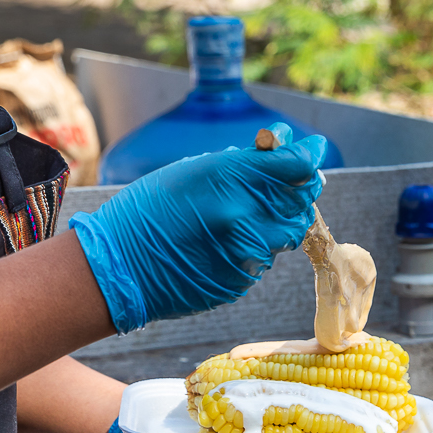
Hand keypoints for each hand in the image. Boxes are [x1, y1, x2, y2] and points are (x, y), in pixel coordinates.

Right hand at [73, 122, 326, 331]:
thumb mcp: (193, 170)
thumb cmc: (149, 209)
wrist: (119, 265)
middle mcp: (246, 216)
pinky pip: (263, 261)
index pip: (296, 165)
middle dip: (299, 191)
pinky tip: (224, 246)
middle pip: (301, 202)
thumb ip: (241, 163)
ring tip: (243, 218)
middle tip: (290, 184)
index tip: (313, 150)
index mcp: (231, 179)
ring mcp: (246, 253)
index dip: (308, 156)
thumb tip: (277, 151)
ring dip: (276, 223)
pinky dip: (254, 249)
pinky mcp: (242, 281)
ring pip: (286, 235)